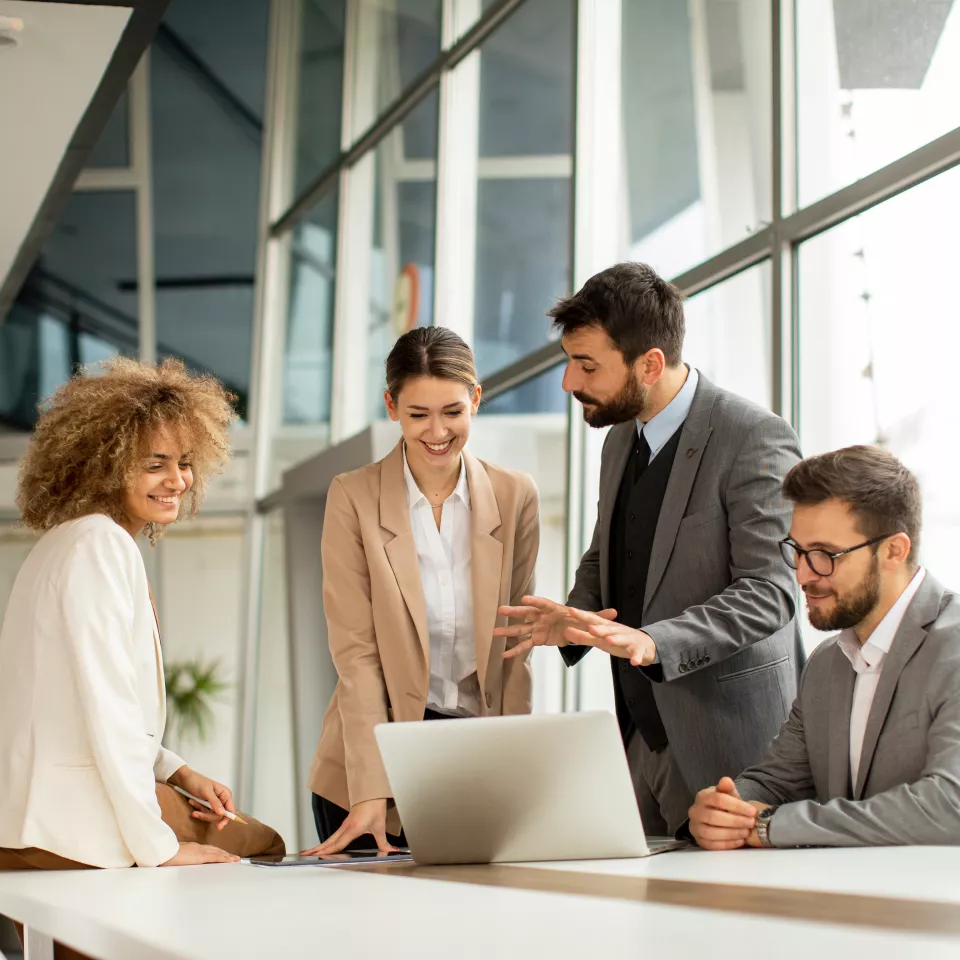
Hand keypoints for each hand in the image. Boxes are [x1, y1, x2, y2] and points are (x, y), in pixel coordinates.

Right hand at [161, 841, 239, 865]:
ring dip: (227, 856)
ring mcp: (200, 851)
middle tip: (233, 857)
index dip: (216, 851)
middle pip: (215, 850)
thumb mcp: (174, 855)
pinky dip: (225, 858)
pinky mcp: (201, 856)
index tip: (222, 853)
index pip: (207, 849)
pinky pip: (216, 857)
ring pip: (218, 853)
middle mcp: (198, 847)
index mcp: (192, 847)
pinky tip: (231, 860)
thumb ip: (180, 856)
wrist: (164, 852)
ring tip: (235, 859)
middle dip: (224, 853)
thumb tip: (180, 860)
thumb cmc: (166, 854)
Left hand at [168, 766, 235, 830]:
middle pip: (219, 816)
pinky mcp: (207, 806)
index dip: (226, 819)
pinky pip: (204, 813)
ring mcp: (214, 804)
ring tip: (192, 802)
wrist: (185, 779)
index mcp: (226, 794)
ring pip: (211, 816)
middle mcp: (222, 800)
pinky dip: (198, 809)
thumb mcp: (206, 792)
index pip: (230, 810)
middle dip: (207, 815)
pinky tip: (192, 802)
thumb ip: (215, 803)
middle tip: (196, 813)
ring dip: (201, 811)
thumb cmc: (197, 782)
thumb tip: (223, 814)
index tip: (218, 827)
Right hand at [300, 799, 396, 855]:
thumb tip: (391, 851)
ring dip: (319, 845)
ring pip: (330, 838)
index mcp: (353, 828)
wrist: (372, 792)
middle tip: (305, 855)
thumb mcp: (380, 826)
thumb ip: (384, 842)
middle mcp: (346, 827)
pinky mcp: (346, 823)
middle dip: (317, 849)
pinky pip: (334, 835)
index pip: (338, 843)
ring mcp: (344, 825)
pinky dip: (327, 842)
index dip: (328, 851)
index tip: (318, 856)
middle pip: (329, 841)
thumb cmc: (374, 806)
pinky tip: (324, 846)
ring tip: (309, 852)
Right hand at [496, 596, 617, 659]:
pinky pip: (525, 645)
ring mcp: (537, 627)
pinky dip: (515, 651)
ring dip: (508, 630)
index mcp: (554, 610)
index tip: (525, 598)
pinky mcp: (537, 638)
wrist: (573, 628)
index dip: (535, 601)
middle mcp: (542, 617)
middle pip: (527, 613)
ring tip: (494, 632)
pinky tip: (504, 656)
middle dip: (514, 612)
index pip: (543, 604)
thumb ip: (600, 617)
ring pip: (521, 629)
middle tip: (501, 610)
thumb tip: (615, 612)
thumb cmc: (579, 620)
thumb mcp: (590, 620)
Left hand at [561, 608, 657, 665]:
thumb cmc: (618, 640)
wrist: (645, 644)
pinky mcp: (639, 650)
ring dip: (616, 639)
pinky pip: (637, 654)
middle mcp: (617, 631)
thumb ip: (583, 637)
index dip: (582, 615)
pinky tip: (634, 662)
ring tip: (609, 640)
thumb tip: (565, 632)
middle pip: (607, 629)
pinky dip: (636, 657)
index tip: (570, 610)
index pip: (593, 620)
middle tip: (590, 627)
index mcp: (607, 627)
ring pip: (622, 639)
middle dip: (599, 628)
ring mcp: (629, 640)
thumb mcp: (600, 639)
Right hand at [688, 777, 760, 849]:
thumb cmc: (723, 805)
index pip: (718, 800)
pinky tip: (740, 841)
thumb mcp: (727, 795)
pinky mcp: (699, 841)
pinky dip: (727, 844)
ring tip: (747, 832)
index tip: (752, 811)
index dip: (737, 806)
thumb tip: (726, 780)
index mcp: (702, 797)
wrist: (716, 817)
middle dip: (736, 821)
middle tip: (751, 823)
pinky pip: (712, 846)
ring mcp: (695, 828)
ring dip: (732, 834)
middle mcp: (695, 812)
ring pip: (711, 833)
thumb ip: (728, 788)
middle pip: (714, 817)